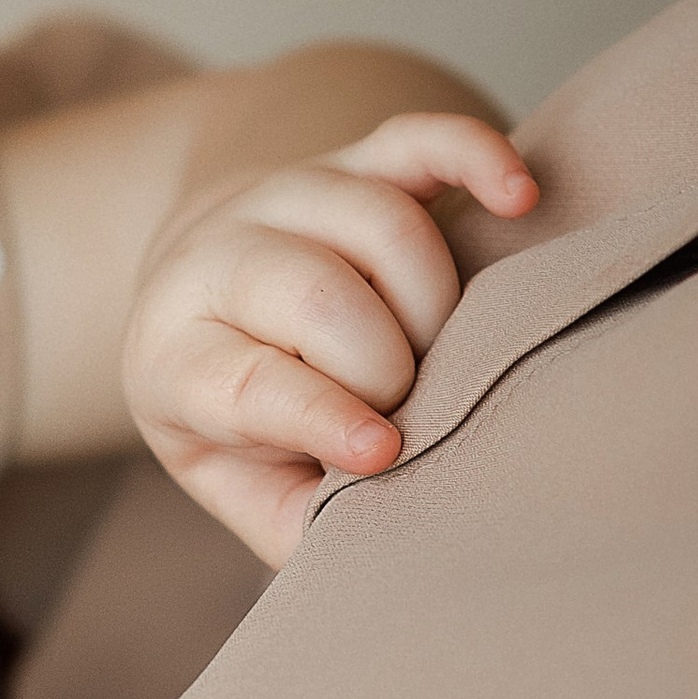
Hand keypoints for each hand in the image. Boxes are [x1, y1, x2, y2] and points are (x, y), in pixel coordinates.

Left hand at [122, 111, 539, 565]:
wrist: (208, 294)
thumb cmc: (243, 416)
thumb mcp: (242, 485)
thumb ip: (299, 525)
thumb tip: (375, 559)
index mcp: (174, 357)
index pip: (247, 381)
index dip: (321, 417)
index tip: (384, 451)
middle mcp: (217, 261)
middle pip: (315, 293)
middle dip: (383, 363)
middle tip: (405, 403)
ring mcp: (286, 199)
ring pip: (377, 221)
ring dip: (431, 299)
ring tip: (436, 345)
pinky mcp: (353, 159)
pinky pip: (417, 139)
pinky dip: (475, 156)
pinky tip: (522, 197)